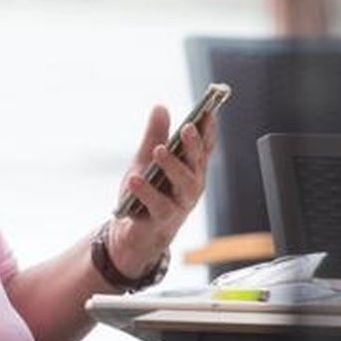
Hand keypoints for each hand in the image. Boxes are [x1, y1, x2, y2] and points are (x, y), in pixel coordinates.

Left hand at [108, 104, 214, 276]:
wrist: (131, 233)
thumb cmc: (145, 195)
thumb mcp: (145, 160)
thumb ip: (154, 135)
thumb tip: (161, 107)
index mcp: (190, 170)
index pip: (204, 147)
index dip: (208, 131)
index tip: (208, 112)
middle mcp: (190, 186)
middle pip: (197, 163)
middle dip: (194, 145)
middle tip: (187, 129)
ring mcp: (179, 204)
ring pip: (184, 185)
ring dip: (172, 166)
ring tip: (158, 150)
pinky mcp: (161, 220)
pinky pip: (157, 205)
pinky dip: (146, 192)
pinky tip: (134, 179)